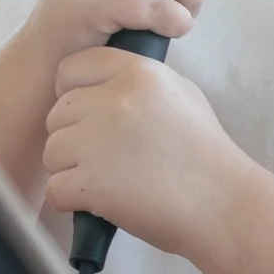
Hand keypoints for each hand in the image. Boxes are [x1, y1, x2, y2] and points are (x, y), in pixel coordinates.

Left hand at [43, 48, 239, 258]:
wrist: (221, 204)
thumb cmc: (205, 153)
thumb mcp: (180, 93)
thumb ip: (138, 81)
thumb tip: (102, 81)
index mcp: (137, 72)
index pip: (71, 68)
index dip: (73, 92)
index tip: (88, 115)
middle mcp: (114, 101)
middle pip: (57, 113)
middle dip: (74, 136)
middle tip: (106, 156)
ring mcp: (99, 142)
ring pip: (52, 151)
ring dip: (71, 170)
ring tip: (109, 181)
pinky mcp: (91, 182)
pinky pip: (56, 189)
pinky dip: (72, 202)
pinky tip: (102, 202)